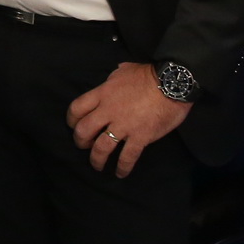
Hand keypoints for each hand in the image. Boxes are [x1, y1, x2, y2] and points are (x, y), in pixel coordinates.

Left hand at [66, 61, 190, 177]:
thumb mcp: (124, 69)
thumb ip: (114, 77)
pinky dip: (122, 168)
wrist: (172, 83)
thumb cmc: (149, 74)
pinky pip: (127, 157)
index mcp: (102, 93)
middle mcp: (108, 111)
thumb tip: (114, 76)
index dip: (71, 120)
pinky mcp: (140, 137)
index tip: (73, 126)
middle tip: (84, 146)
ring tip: (98, 166)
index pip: (77, 108)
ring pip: (101, 148)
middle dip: (80, 142)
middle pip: (83, 130)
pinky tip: (121, 173)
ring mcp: (123, 126)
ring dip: (96, 159)